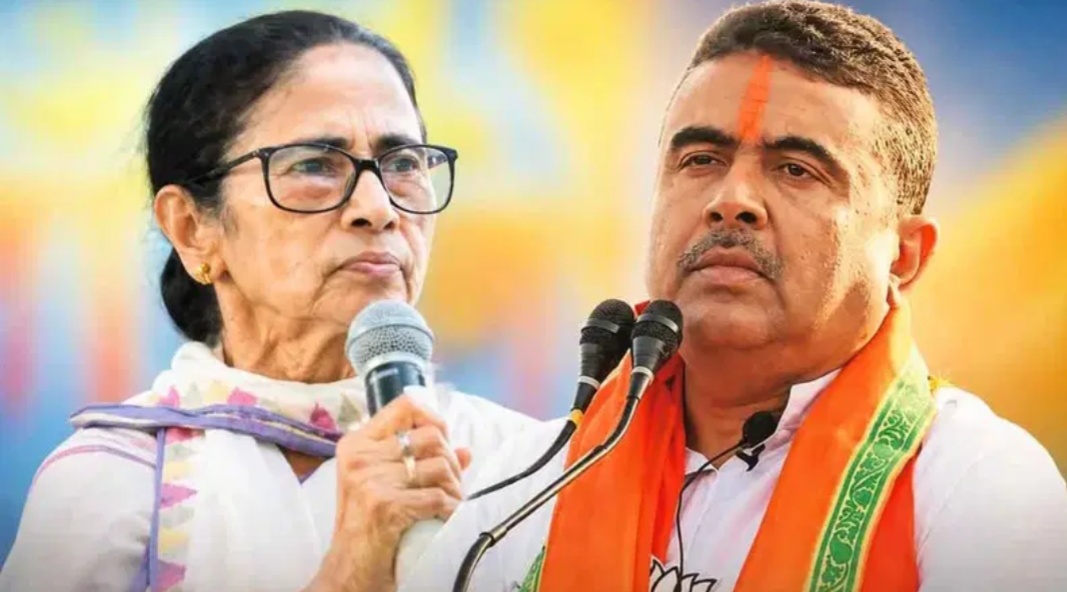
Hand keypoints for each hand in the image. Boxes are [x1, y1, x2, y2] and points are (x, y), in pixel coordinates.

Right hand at [306, 394, 471, 591]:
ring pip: (440, 465)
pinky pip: (438, 496)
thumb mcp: (385, 486)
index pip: (405, 406)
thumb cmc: (368, 528)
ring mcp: (370, 479)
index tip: (443, 444)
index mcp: (356, 444)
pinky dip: (450, 508)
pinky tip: (447, 517)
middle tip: (452, 484)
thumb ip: (420, 462)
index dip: (434, 420)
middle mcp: (360, 456)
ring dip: (454, 487)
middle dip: (451, 462)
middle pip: (431, 436)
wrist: (348, 571)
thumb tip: (465, 450)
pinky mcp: (384, 504)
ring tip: (451, 502)